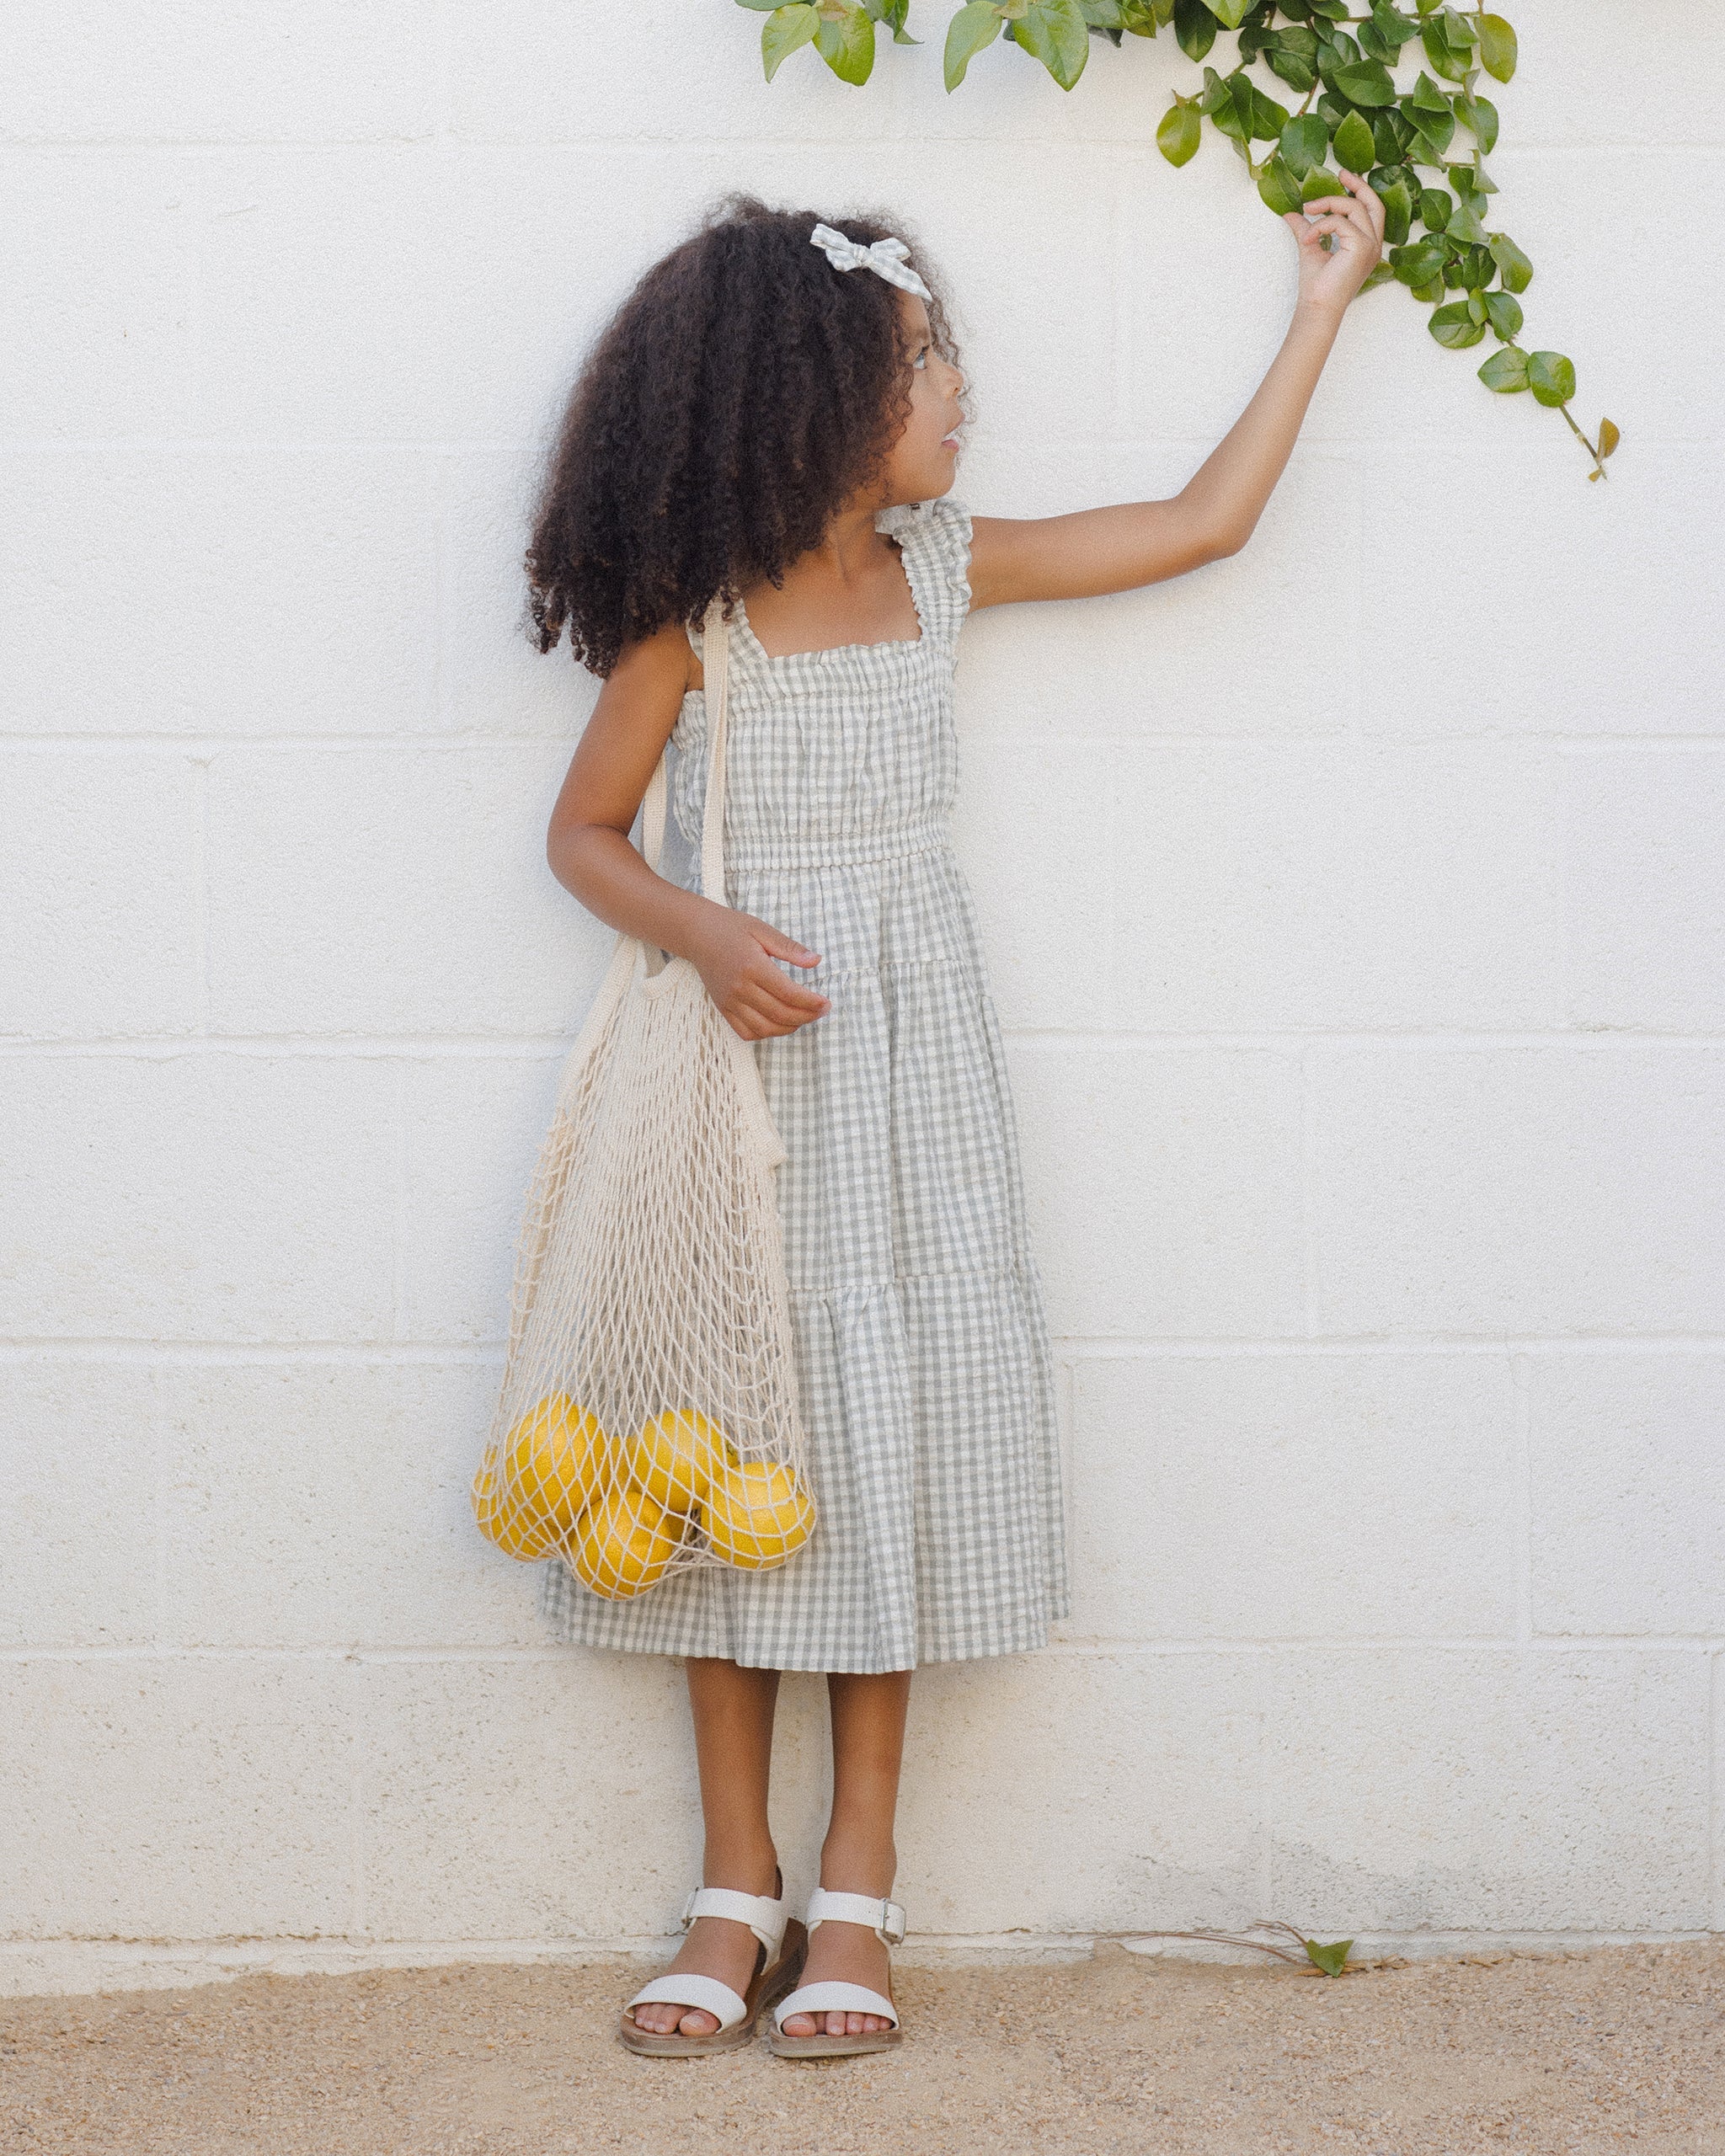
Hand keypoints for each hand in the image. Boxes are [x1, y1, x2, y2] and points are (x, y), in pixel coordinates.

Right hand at [688, 903, 828, 1040]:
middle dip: (806, 1017)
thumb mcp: (763, 930)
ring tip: (803, 1019)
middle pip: (779, 1013)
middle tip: (821, 1012)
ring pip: (764, 1028)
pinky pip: (746, 1032)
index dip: (811, 1002)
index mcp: (753, 966)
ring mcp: (729, 1001)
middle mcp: (740, 988)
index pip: (788, 993)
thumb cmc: (732, 928)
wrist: (697, 933)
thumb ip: (790, 948)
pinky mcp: (723, 1008)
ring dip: (788, 1028)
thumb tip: (816, 960)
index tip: (826, 1003)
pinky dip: (765, 1034)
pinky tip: (778, 1024)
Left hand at [1283, 170, 1385, 318]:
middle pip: (1373, 203)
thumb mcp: (1311, 249)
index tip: (1343, 178)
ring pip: (1354, 207)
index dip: (1360, 191)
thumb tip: (1291, 214)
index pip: (1372, 210)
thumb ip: (1306, 229)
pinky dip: (1320, 225)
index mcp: (1367, 244)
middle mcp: (1374, 244)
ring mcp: (1370, 246)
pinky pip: (1340, 222)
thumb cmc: (1317, 286)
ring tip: (1306, 211)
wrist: (1317, 308)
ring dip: (1327, 205)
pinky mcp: (1362, 247)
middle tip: (1339, 173)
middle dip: (1358, 185)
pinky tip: (1307, 239)